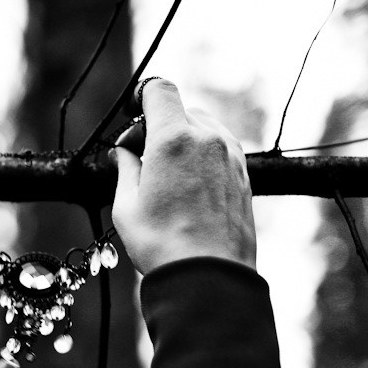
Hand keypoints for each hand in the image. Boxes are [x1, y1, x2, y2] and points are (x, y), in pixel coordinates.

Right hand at [111, 77, 255, 274]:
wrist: (208, 277)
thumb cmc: (162, 244)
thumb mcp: (126, 206)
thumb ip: (125, 168)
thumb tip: (122, 153)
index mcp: (174, 138)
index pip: (159, 89)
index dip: (141, 98)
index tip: (132, 120)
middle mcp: (208, 138)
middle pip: (181, 109)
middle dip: (158, 126)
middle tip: (141, 160)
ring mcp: (231, 156)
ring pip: (204, 128)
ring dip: (182, 140)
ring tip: (166, 176)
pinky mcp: (244, 175)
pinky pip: (220, 150)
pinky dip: (202, 156)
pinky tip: (188, 188)